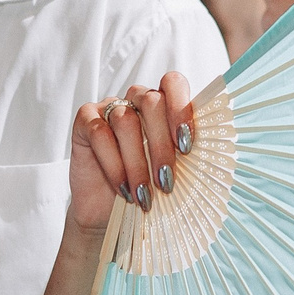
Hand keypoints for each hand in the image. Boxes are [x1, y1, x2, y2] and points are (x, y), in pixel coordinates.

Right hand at [68, 72, 196, 234]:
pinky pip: (100, 133)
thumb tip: (208, 156)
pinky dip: (114, 165)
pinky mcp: (85, 121)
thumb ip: (185, 154)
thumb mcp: (172, 170)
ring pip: (126, 120)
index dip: (181, 109)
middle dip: (162, 146)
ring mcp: (109, 107)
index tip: (187, 145)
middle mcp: (136, 99)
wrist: (109, 210)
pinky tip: (124, 189)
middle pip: (152, 102)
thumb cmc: (147, 187)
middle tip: (166, 182)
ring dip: (137, 162)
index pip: (173, 83)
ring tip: (144, 194)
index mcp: (163, 103)